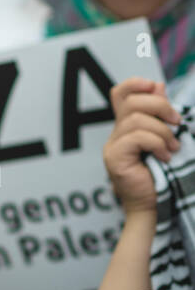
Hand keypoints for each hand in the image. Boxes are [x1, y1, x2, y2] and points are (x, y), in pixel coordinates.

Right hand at [103, 78, 181, 213]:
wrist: (155, 205)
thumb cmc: (162, 175)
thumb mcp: (166, 138)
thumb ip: (160, 114)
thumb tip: (158, 86)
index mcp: (128, 126)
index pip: (120, 93)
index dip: (135, 84)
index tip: (156, 88)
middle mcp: (117, 133)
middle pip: (132, 101)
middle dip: (161, 107)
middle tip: (177, 122)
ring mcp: (113, 145)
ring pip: (137, 119)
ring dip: (163, 132)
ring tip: (173, 148)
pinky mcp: (114, 157)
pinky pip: (137, 137)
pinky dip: (157, 144)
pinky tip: (165, 156)